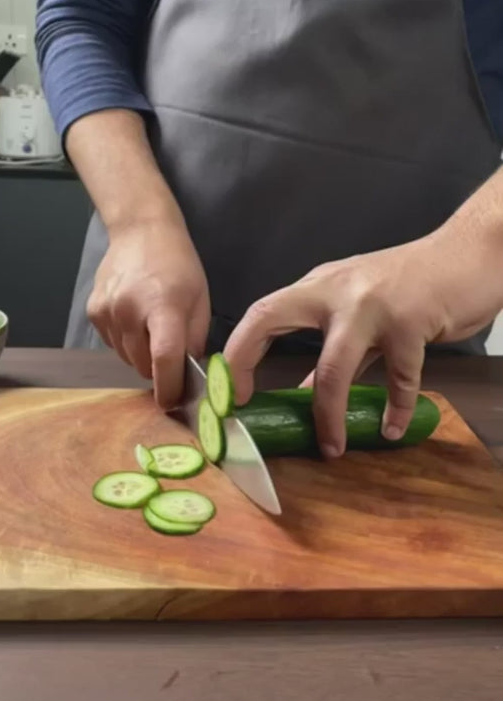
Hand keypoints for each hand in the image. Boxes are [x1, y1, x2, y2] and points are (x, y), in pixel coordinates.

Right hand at [87, 218, 209, 408]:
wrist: (140, 230)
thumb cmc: (178, 264)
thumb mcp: (200, 299)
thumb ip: (195, 339)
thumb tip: (189, 373)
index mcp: (163, 306)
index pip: (164, 358)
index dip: (169, 387)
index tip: (173, 403)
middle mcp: (130, 311)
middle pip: (143, 364)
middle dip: (158, 369)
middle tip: (170, 352)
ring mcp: (108, 311)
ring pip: (126, 357)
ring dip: (141, 354)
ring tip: (151, 326)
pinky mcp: (93, 311)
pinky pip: (112, 343)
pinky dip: (125, 341)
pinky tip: (134, 317)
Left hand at [224, 221, 502, 458]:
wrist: (470, 253)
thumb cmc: (414, 283)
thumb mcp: (364, 308)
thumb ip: (335, 346)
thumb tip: (304, 392)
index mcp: (320, 286)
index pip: (261, 312)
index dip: (237, 351)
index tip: (229, 391)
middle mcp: (336, 290)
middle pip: (271, 320)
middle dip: (244, 363)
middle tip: (240, 409)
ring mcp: (371, 306)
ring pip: (332, 369)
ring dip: (328, 415)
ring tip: (332, 448)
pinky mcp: (409, 324)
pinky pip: (397, 380)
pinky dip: (395, 411)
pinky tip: (392, 428)